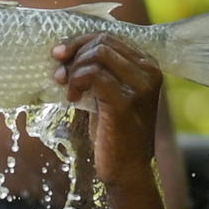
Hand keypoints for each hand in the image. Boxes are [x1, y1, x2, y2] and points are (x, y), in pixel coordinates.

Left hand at [50, 32, 161, 188]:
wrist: (128, 171)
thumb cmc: (116, 134)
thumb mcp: (111, 94)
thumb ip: (101, 70)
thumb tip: (67, 49)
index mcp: (149, 66)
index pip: (109, 37)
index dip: (79, 42)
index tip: (60, 56)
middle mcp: (149, 72)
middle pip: (102, 41)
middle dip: (74, 54)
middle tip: (60, 75)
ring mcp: (140, 86)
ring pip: (97, 54)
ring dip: (75, 69)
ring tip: (68, 89)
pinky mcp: (125, 102)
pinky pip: (93, 74)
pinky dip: (76, 81)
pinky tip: (73, 99)